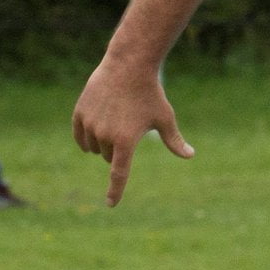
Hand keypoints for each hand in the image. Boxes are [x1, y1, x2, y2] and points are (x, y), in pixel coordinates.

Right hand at [71, 56, 193, 205]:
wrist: (128, 66)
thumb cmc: (151, 94)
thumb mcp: (165, 118)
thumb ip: (174, 141)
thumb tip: (190, 155)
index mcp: (126, 142)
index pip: (119, 175)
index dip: (115, 191)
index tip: (111, 204)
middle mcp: (105, 136)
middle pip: (108, 157)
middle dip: (116, 150)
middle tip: (127, 128)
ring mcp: (90, 124)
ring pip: (92, 147)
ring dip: (101, 143)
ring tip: (114, 122)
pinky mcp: (79, 113)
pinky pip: (79, 135)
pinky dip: (85, 138)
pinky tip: (91, 133)